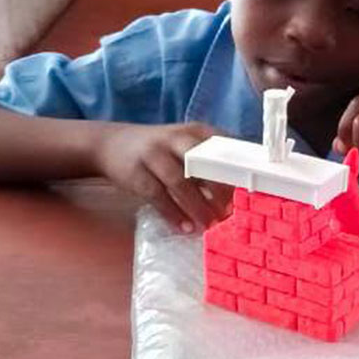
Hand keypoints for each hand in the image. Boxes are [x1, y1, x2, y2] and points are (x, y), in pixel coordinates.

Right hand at [94, 122, 231, 231]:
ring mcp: (153, 154)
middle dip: (219, 189)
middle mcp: (175, 139)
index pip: (222, 147)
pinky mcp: (135, 173)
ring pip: (180, 181)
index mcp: (194, 131)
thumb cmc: (158, 151)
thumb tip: (237, 194)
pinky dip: (173, 214)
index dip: (236, 169)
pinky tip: (185, 227)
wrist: (109, 145)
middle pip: (202, 162)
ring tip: (210, 226)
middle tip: (231, 213)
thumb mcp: (184, 147)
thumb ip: (207, 164)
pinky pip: (157, 196)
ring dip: (197, 206)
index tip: (249, 192)